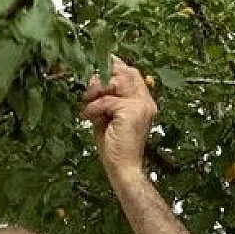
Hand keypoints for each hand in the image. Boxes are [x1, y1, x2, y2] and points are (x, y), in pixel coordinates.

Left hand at [80, 57, 157, 175]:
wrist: (123, 167)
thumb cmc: (114, 145)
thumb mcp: (106, 115)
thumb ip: (103, 97)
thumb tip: (92, 78)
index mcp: (143, 100)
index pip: (130, 73)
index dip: (112, 67)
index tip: (93, 66)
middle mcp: (146, 100)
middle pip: (124, 72)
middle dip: (101, 78)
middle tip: (88, 92)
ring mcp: (142, 105)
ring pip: (114, 82)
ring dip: (96, 91)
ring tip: (88, 105)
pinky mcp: (133, 111)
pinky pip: (107, 100)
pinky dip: (94, 107)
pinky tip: (88, 116)